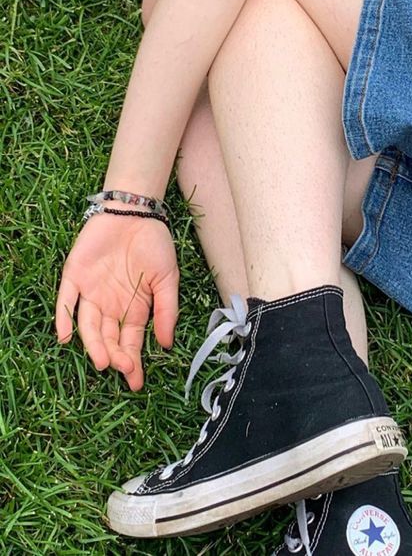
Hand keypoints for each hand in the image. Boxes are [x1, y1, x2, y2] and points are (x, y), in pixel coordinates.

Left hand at [55, 207, 178, 390]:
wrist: (134, 211)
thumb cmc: (154, 244)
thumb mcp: (168, 278)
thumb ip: (167, 310)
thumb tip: (166, 344)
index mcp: (134, 307)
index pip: (131, 342)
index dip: (133, 361)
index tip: (136, 381)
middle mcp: (111, 305)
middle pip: (109, 338)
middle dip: (115, 356)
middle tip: (121, 369)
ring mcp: (91, 293)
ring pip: (88, 326)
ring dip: (94, 344)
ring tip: (103, 360)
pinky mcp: (74, 277)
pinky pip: (65, 302)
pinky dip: (63, 319)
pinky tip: (65, 337)